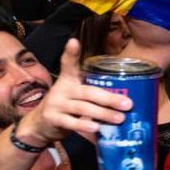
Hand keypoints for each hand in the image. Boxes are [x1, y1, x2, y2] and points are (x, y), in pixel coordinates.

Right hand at [16, 39, 132, 146]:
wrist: (41, 124)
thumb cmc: (67, 106)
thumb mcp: (76, 93)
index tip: (73, 42)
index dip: (71, 53)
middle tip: (128, 104)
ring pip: (82, 108)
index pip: (68, 64)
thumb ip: (94, 92)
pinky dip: (84, 125)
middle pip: (88, 92)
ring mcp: (55, 104)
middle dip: (109, 98)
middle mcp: (61, 89)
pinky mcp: (52, 118)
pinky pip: (70, 122)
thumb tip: (124, 98)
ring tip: (119, 118)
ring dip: (103, 114)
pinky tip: (96, 128)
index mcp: (68, 80)